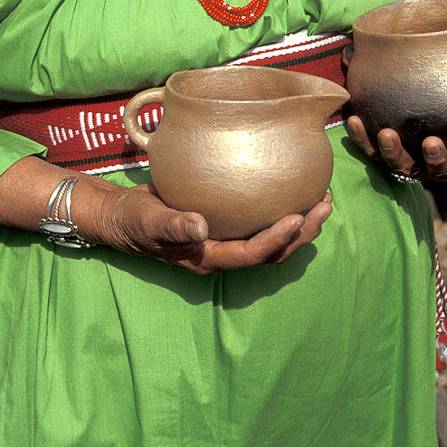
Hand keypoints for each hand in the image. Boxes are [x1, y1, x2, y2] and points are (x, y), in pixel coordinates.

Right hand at [90, 182, 332, 274]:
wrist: (122, 216)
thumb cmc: (133, 220)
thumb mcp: (148, 220)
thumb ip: (172, 225)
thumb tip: (199, 226)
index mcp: (208, 258)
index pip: (250, 254)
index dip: (276, 239)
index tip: (297, 216)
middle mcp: (222, 253)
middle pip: (272, 252)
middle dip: (301, 233)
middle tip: (324, 205)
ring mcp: (225, 239)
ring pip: (271, 239)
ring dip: (299, 224)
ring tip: (321, 199)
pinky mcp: (226, 223)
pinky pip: (258, 221)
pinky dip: (280, 208)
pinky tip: (292, 187)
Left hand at [346, 105, 446, 181]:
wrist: (410, 103)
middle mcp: (435, 163)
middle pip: (439, 171)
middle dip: (436, 158)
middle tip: (432, 142)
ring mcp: (406, 161)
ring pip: (400, 166)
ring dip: (392, 151)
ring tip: (386, 133)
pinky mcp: (378, 153)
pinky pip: (368, 149)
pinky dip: (360, 136)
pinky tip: (352, 119)